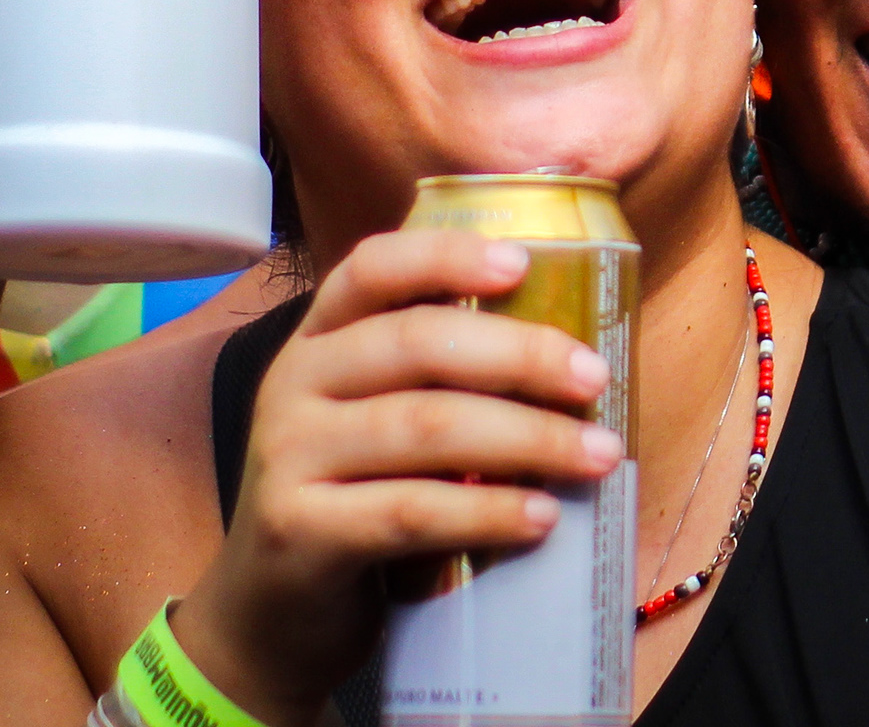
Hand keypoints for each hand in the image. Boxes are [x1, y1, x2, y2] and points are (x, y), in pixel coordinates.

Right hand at [174, 230, 618, 723]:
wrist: (271, 612)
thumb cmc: (353, 497)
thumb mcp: (379, 418)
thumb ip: (442, 376)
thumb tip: (572, 356)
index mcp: (319, 339)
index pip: (372, 269)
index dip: (446, 256)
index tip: (524, 265)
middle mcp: (292, 384)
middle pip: (417, 344)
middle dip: (521, 356)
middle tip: (596, 380)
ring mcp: (287, 457)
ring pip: (424, 426)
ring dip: (527, 439)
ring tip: (597, 456)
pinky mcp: (297, 531)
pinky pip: (410, 510)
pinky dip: (486, 511)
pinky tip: (540, 517)